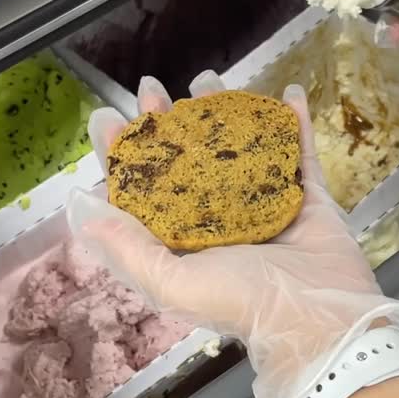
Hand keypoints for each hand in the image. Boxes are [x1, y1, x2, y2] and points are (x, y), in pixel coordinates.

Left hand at [68, 74, 398, 397]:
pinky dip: (296, 122)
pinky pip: (300, 152)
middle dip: (167, 121)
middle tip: (153, 88)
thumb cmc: (242, 301)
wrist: (319, 319)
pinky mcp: (307, 197)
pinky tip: (287, 92)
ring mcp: (265, 204)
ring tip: (209, 79)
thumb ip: (126, 246)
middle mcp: (219, 218)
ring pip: (239, 147)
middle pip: (187, 158)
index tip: (109, 118)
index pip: (144, 188)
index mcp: (183, 240)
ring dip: (226, 112)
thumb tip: (80, 208)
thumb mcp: (171, 282)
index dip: (124, 154)